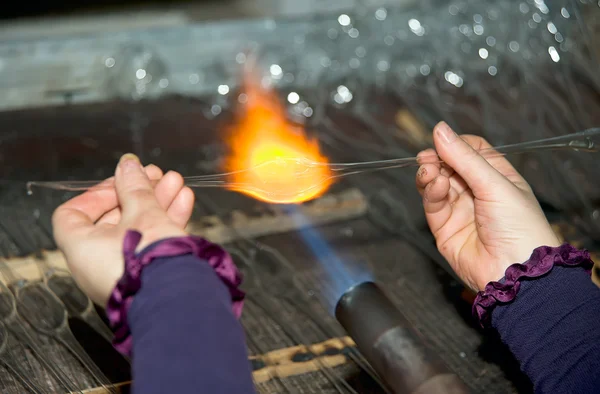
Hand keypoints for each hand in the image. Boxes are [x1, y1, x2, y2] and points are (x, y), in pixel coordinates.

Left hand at [52, 154, 194, 305]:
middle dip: (139, 192)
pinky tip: (184, 201)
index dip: (98, 192)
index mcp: (81, 248)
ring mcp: (122, 271)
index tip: (122, 180)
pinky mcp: (146, 276)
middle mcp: (97, 263)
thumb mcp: (144, 213)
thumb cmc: (151, 260)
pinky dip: (165, 222)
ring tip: (176, 183)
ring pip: (137, 229)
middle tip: (157, 176)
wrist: (181, 300)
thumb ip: (135, 186)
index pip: (73, 213)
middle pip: (113, 218)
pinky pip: (151, 244)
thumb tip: (128, 164)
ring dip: (157, 202)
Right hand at [416, 122, 560, 290]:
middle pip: (451, 166)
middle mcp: (478, 193)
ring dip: (431, 174)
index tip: (443, 139)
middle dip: (438, 159)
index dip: (457, 144)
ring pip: (437, 184)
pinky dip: (430, 191)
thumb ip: (464, 157)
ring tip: (429, 171)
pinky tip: (434, 184)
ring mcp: (460, 211)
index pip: (473, 151)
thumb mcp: (494, 184)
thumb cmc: (519, 227)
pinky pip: (432, 204)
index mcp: (499, 178)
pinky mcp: (444, 228)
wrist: (515, 272)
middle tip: (428, 157)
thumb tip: (439, 129)